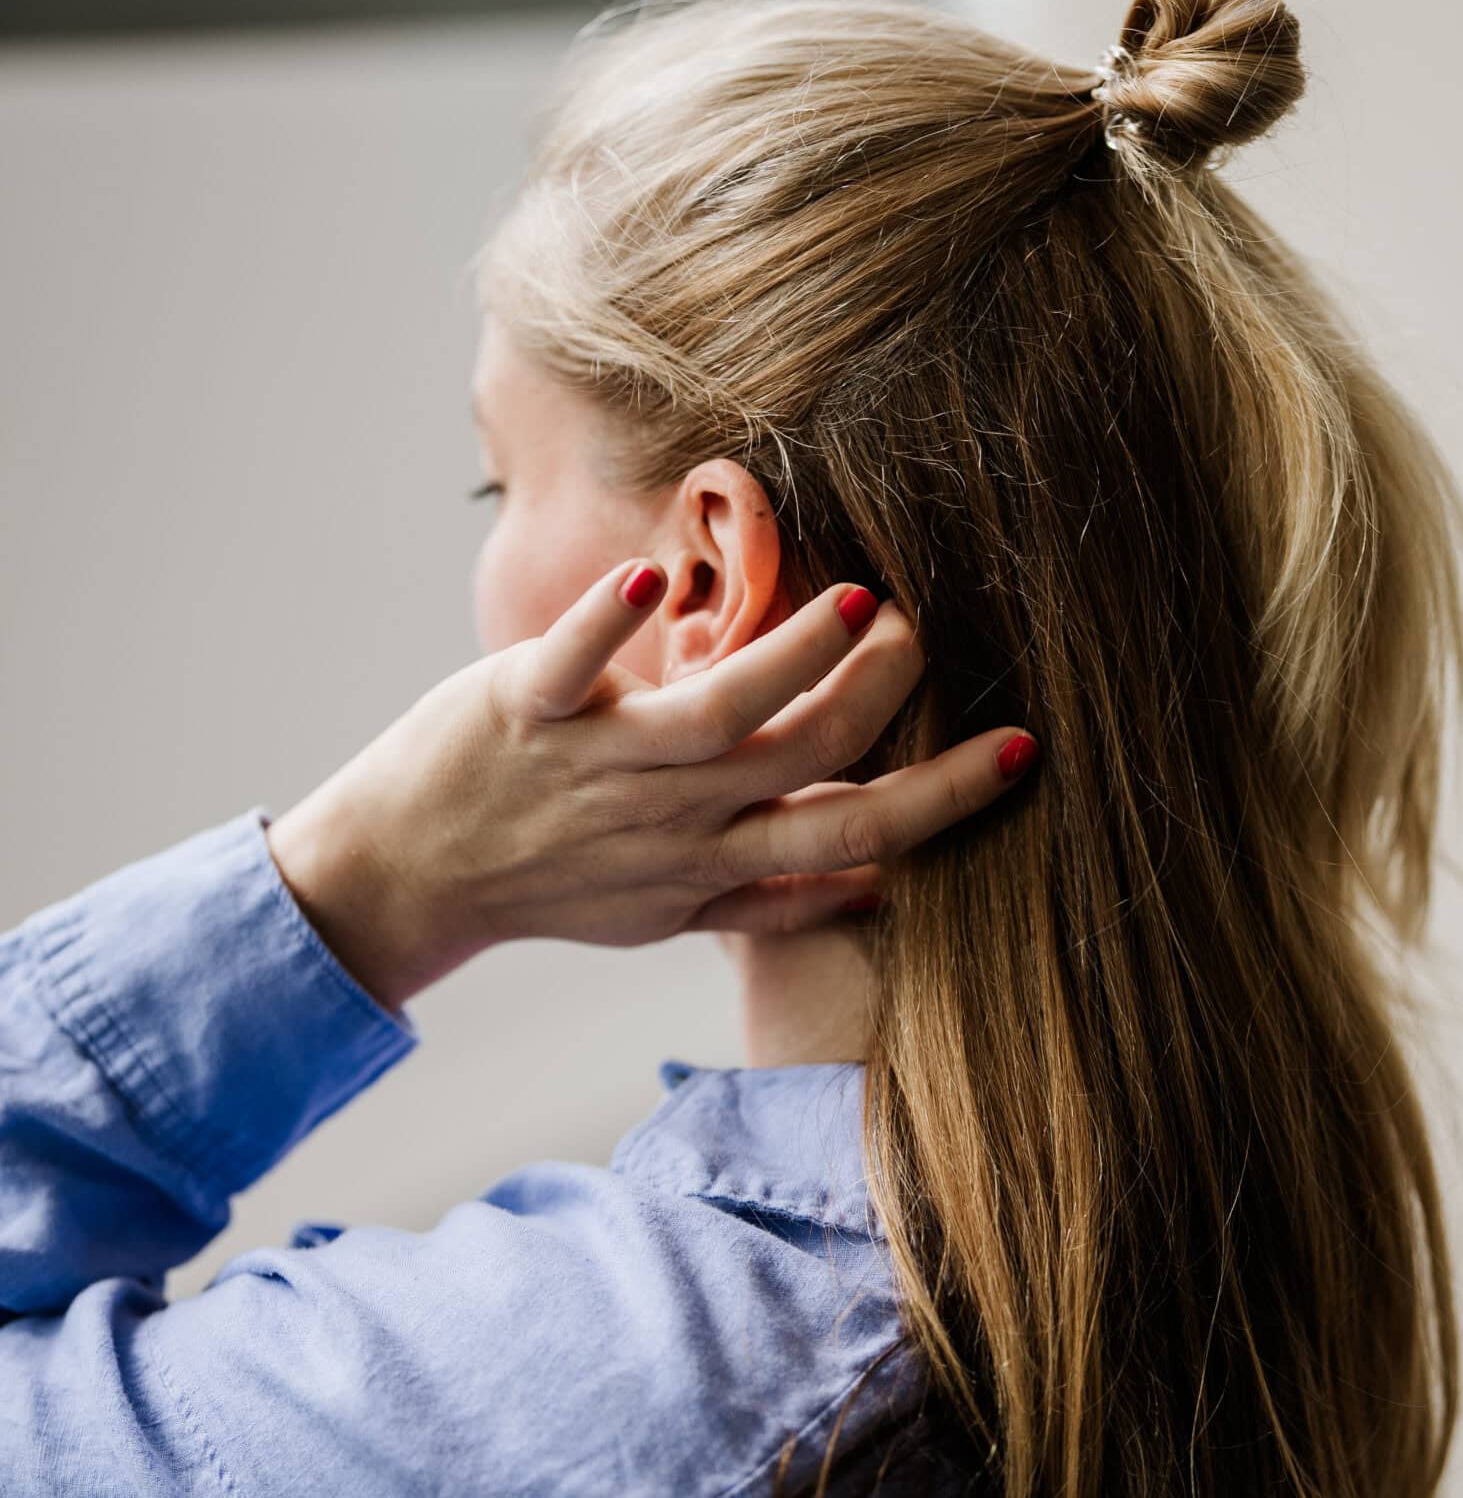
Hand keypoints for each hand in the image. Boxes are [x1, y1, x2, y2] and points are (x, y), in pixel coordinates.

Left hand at [265, 558, 1039, 1012]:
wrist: (405, 879)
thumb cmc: (552, 888)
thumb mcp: (669, 916)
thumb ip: (776, 898)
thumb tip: (884, 888)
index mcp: (713, 863)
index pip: (853, 832)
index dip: (941, 795)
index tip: (1021, 747)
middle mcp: (669, 817)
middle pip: (802, 761)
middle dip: (878, 694)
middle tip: (928, 628)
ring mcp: (597, 763)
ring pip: (714, 715)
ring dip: (787, 653)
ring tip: (856, 597)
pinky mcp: (523, 710)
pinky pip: (571, 666)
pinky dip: (604, 626)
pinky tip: (654, 581)